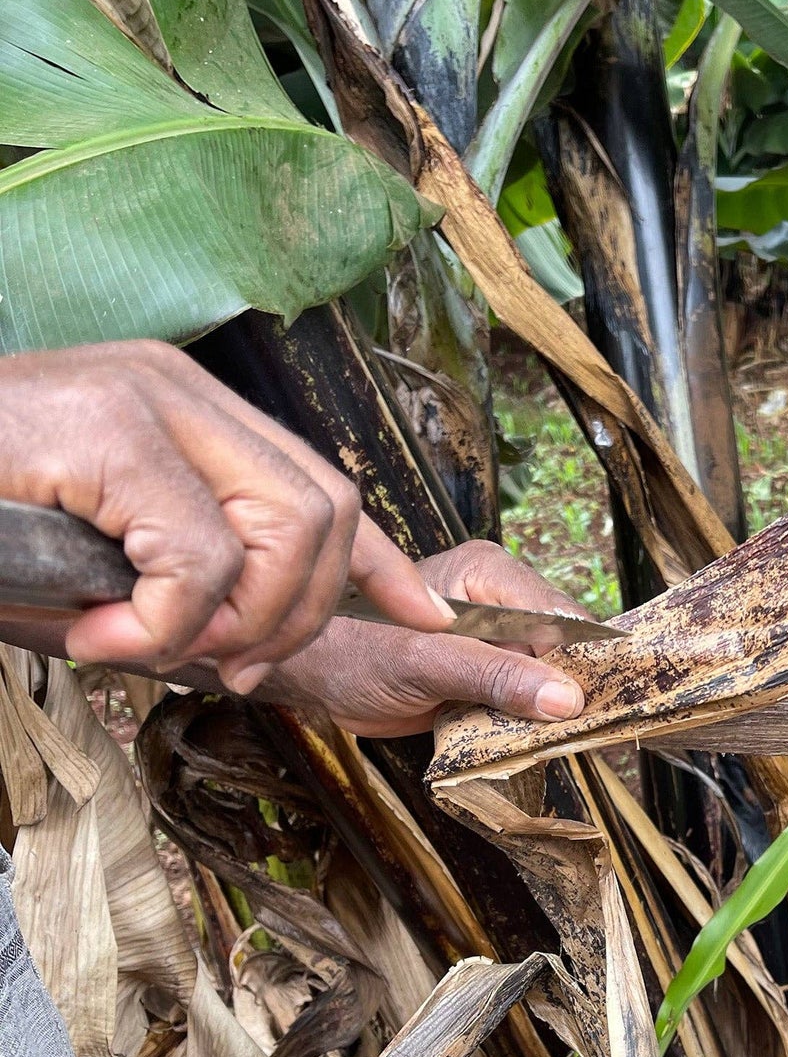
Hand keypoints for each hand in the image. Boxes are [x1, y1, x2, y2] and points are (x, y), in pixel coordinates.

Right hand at [0, 340, 452, 690]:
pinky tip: (101, 639)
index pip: (324, 487)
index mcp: (186, 415)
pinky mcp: (104, 423)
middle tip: (229, 666)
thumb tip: (243, 643)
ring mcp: (144, 395)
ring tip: (151, 648)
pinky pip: (199, 557)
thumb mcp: (94, 566)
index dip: (385, 563)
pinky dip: (166, 623)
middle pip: (328, 511)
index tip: (425, 615)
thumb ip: (180, 586)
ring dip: (238, 621)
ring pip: (286, 530)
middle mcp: (179, 390)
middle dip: (302, 616)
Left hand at [265, 541, 589, 735]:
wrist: (312, 678)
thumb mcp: (426, 664)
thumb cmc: (351, 652)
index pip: (559, 616)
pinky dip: (530, 722)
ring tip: (561, 739)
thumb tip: (564, 698)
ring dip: (552, 710)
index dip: (582, 661)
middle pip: (564, 647)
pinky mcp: (490, 672)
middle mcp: (502, 599)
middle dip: (571, 688)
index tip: (602, 703)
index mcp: (489, 573)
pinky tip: (533, 740)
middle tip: (586, 730)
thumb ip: (494, 675)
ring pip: (550, 676)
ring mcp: (498, 638)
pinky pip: (527, 697)